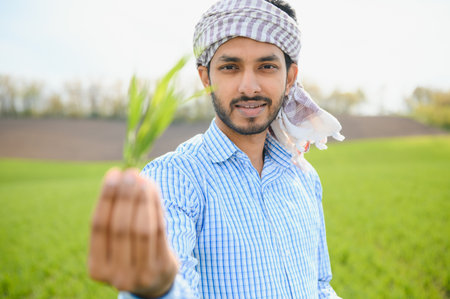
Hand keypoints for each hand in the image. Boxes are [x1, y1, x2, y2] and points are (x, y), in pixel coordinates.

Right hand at [88, 168, 177, 297]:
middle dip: (126, 196)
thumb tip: (121, 177)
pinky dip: (156, 208)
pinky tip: (153, 192)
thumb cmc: (129, 253)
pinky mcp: (163, 267)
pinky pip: (160, 232)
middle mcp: (117, 275)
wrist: (153, 283)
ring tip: (143, 179)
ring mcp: (142, 274)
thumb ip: (113, 217)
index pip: (98, 226)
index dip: (106, 198)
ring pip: (142, 229)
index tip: (113, 174)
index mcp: (97, 268)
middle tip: (130, 173)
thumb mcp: (114, 244)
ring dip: (142, 199)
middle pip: (121, 227)